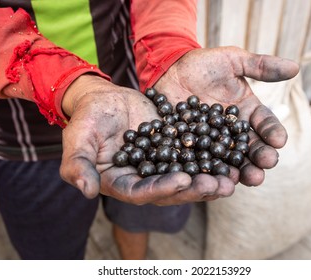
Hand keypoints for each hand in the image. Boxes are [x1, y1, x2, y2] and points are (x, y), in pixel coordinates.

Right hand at [59, 75, 234, 203]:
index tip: (183, 181)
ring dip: (209, 179)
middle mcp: (143, 179)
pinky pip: (193, 155)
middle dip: (196, 190)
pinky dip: (210, 157)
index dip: (162, 189)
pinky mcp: (173, 149)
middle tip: (220, 186)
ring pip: (187, 176)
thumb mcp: (78, 139)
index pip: (141, 192)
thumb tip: (86, 190)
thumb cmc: (87, 118)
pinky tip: (230, 155)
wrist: (104, 99)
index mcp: (120, 182)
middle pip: (170, 190)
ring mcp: (160, 165)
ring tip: (232, 178)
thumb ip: (78, 164)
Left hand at [154, 46, 299, 185]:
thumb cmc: (202, 65)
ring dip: (241, 170)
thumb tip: (295, 67)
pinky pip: (202, 162)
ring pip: (230, 160)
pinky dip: (209, 171)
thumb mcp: (232, 60)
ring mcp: (213, 143)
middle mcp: (233, 131)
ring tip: (248, 179)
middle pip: (250, 147)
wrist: (169, 71)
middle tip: (267, 164)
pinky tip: (215, 178)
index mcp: (247, 112)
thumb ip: (260, 66)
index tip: (280, 141)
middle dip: (260, 157)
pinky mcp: (192, 149)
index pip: (265, 123)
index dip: (273, 132)